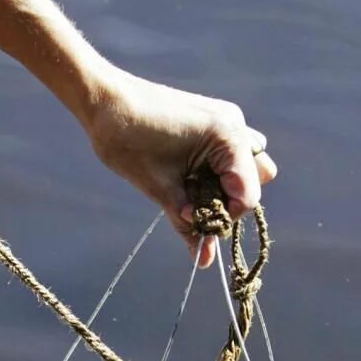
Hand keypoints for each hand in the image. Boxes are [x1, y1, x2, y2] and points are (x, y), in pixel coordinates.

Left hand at [82, 69, 277, 267]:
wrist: (105, 100)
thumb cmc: (128, 140)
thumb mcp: (158, 188)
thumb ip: (185, 222)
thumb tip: (203, 259)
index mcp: (228, 137)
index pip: (247, 195)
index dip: (223, 218)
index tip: (196, 226)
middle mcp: (235, 125)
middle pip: (256, 180)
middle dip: (228, 201)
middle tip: (195, 209)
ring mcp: (226, 120)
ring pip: (245, 166)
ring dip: (224, 186)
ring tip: (190, 193)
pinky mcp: (212, 120)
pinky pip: (228, 154)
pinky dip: (214, 172)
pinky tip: (187, 178)